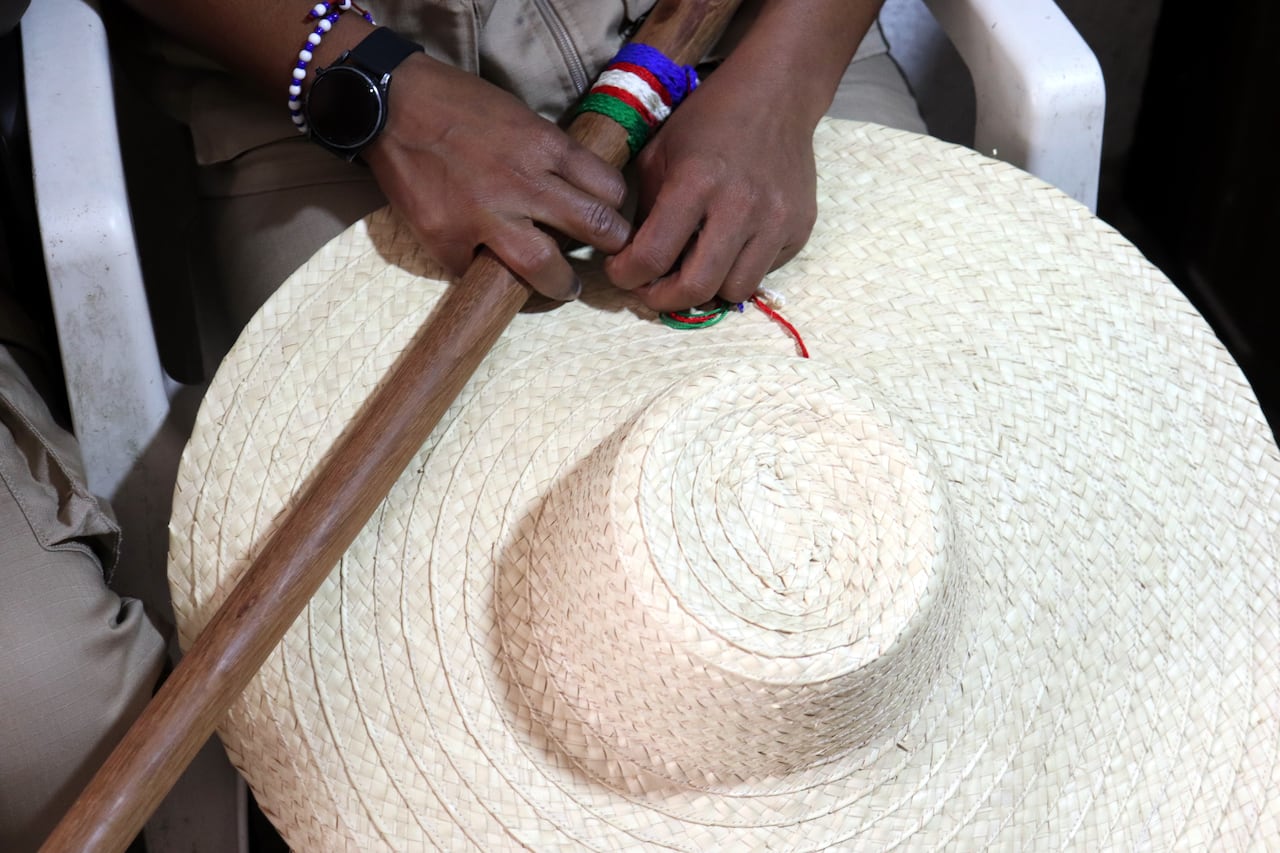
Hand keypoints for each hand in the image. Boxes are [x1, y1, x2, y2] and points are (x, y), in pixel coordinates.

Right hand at [363, 54, 632, 299]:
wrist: (390, 101)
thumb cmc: (457, 104)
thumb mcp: (519, 116)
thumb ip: (549, 154)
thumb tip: (576, 191)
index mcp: (545, 146)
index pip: (609, 188)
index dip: (616, 209)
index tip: (611, 220)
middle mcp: (523, 182)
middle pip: (595, 228)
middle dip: (611, 248)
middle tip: (607, 258)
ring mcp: (484, 214)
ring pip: (545, 267)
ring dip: (562, 284)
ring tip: (565, 286)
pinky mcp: (446, 237)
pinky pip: (478, 273)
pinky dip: (486, 275)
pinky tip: (491, 269)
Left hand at [603, 65, 818, 311]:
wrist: (778, 94)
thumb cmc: (709, 119)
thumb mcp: (659, 153)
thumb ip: (644, 209)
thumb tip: (633, 259)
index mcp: (696, 181)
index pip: (653, 256)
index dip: (627, 276)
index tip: (620, 272)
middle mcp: (740, 206)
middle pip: (696, 288)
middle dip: (663, 299)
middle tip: (650, 288)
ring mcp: (776, 220)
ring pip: (733, 291)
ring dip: (705, 289)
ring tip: (690, 269)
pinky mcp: (799, 228)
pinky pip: (763, 272)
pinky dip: (739, 269)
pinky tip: (728, 246)